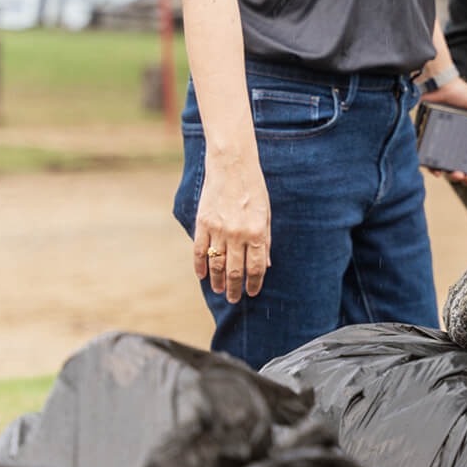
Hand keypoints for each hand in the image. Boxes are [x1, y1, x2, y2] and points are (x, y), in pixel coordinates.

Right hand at [193, 154, 270, 302]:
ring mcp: (218, 230)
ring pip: (216, 264)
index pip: (255, 267)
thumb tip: (265, 264)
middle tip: (235, 299)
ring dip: (217, 281)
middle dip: (235, 288)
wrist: (232, 166)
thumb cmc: (254, 189)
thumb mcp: (266, 214)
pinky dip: (199, 266)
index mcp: (256, 232)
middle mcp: (237, 234)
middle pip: (235, 270)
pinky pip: (199, 250)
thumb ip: (265, 241)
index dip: (254, 283)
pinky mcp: (202, 223)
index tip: (252, 293)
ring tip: (219, 291)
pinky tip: (202, 276)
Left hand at [420, 78, 466, 187]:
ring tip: (458, 174)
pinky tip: (438, 171)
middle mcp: (461, 144)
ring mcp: (445, 144)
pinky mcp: (430, 142)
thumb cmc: (463, 93)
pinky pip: (431, 161)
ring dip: (454, 177)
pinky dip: (435, 169)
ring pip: (450, 168)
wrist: (439, 85)